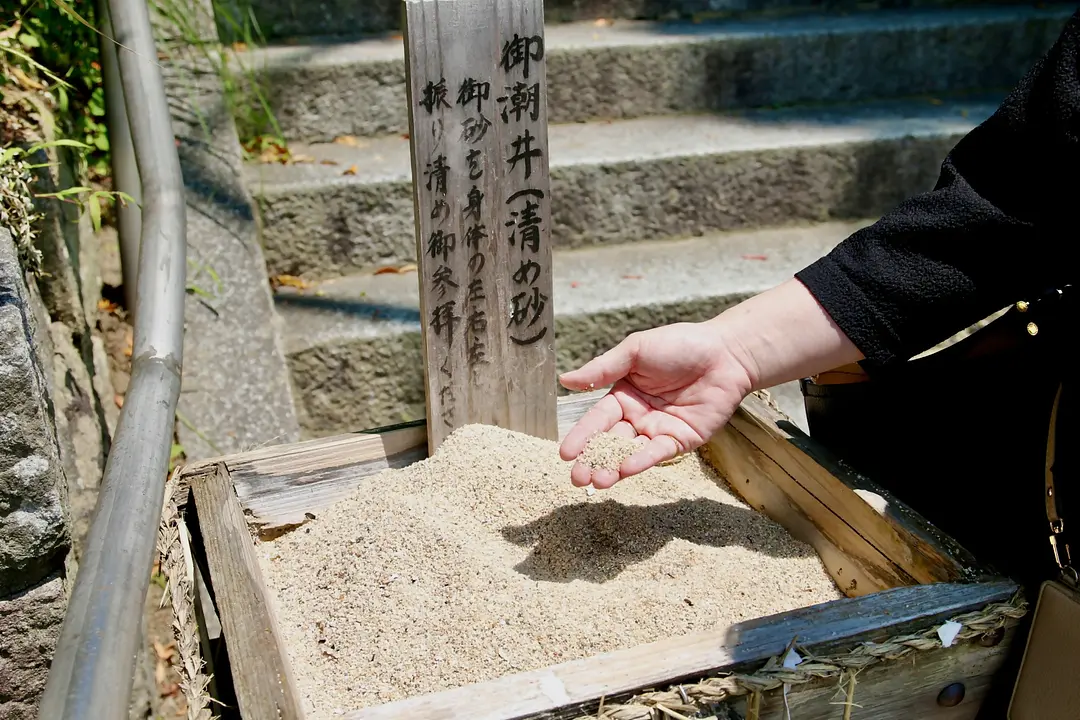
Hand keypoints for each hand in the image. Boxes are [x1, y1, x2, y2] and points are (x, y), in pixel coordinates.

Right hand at [558, 321, 754, 488]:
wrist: (725, 352)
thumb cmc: (680, 344)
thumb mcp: (635, 351)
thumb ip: (602, 368)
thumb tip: (564, 380)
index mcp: (623, 396)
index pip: (597, 420)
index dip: (581, 436)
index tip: (565, 454)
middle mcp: (638, 417)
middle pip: (610, 443)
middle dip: (592, 461)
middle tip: (577, 479)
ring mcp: (659, 431)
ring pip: (630, 453)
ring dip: (613, 468)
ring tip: (597, 481)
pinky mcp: (681, 440)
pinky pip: (658, 453)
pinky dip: (641, 461)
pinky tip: (625, 469)